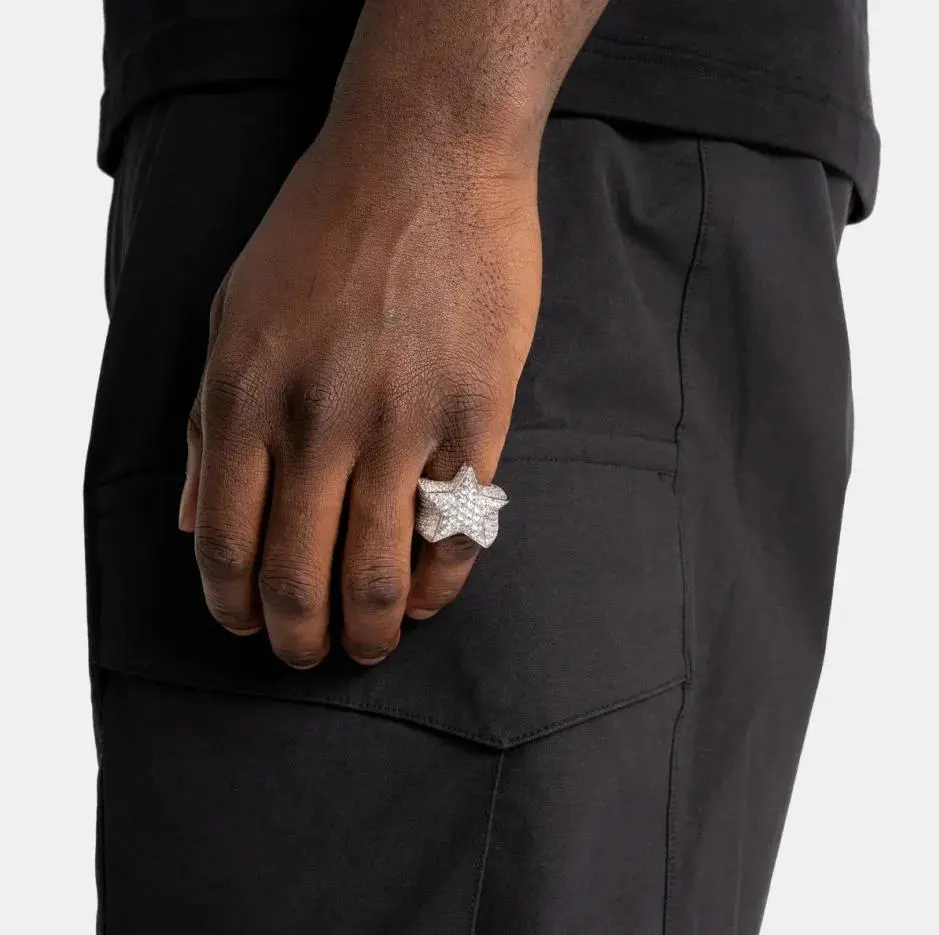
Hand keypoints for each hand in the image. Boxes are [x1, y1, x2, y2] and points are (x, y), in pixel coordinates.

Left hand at [178, 114, 541, 667]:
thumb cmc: (323, 228)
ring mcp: (400, 420)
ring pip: (377, 568)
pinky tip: (431, 596)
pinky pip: (455, 527)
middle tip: (313, 656)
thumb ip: (208, 422)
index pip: (227, 541)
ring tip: (374, 643)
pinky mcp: (473, 414)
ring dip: (373, 626)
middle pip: (301, 573)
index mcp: (246, 396)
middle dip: (302, 638)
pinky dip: (441, 581)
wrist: (427, 157)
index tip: (249, 628)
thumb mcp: (232, 311)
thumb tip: (192, 519)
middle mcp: (317, 421)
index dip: (236, 605)